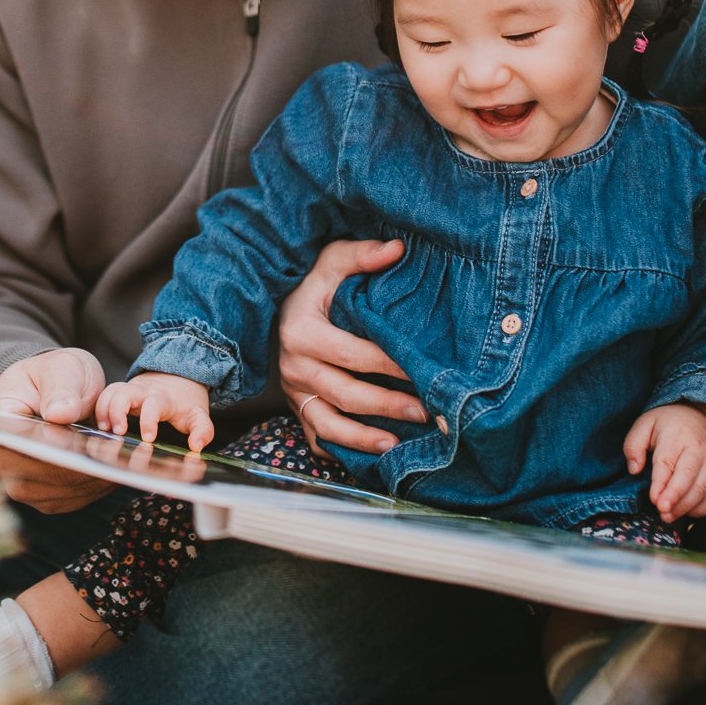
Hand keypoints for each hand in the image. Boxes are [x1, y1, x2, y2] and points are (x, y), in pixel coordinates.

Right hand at [0, 348, 112, 512]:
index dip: (56, 446)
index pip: (23, 442)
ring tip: (125, 458)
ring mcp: (21, 484)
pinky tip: (120, 467)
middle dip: (84, 464)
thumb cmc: (54, 375)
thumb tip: (60, 414)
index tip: (89, 443)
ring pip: (64, 490)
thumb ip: (60, 388)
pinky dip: (100, 484)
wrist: (55, 391)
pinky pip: (75, 497)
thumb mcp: (61, 368)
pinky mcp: (46, 497)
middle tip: (119, 452)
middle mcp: (0, 460)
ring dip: (97, 476)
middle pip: (44, 473)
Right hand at [94, 373, 216, 451]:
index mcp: (164, 398)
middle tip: (118, 432)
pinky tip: (101, 425)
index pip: (154, 405)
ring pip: (111, 392)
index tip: (148, 438)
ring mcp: (131, 389)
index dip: (149, 421)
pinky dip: (99, 408)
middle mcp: (144, 391)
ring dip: (104, 410)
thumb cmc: (186, 400)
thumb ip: (203, 431)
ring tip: (104, 430)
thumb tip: (197, 446)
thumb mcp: (199, 414)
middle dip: (117, 412)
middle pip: (124, 393)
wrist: (179, 375)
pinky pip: (106, 394)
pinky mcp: (122, 391)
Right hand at [276, 238, 425, 455]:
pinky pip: (316, 435)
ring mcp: (293, 390)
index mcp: (301, 331)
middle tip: (424, 411)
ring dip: (363, 438)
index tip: (420, 369)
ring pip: (327, 423)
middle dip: (386, 405)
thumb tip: (397, 250)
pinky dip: (342, 448)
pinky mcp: (296, 406)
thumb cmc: (312, 282)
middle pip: (344, 393)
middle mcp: (294, 366)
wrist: (281, 303)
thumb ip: (363, 255)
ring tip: (396, 444)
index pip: (351, 353)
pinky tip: (370, 454)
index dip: (387, 364)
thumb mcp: (331, 260)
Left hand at [623, 402, 705, 522]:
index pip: (668, 461)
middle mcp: (697, 451)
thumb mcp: (644, 424)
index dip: (661, 482)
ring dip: (685, 507)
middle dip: (676, 496)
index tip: (653, 498)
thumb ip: (633, 445)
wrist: (698, 419)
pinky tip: (682, 513)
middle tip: (662, 511)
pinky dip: (700, 510)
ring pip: (702, 490)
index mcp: (676, 436)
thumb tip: (634, 469)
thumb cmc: (666, 425)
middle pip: (689, 476)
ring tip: (666, 517)